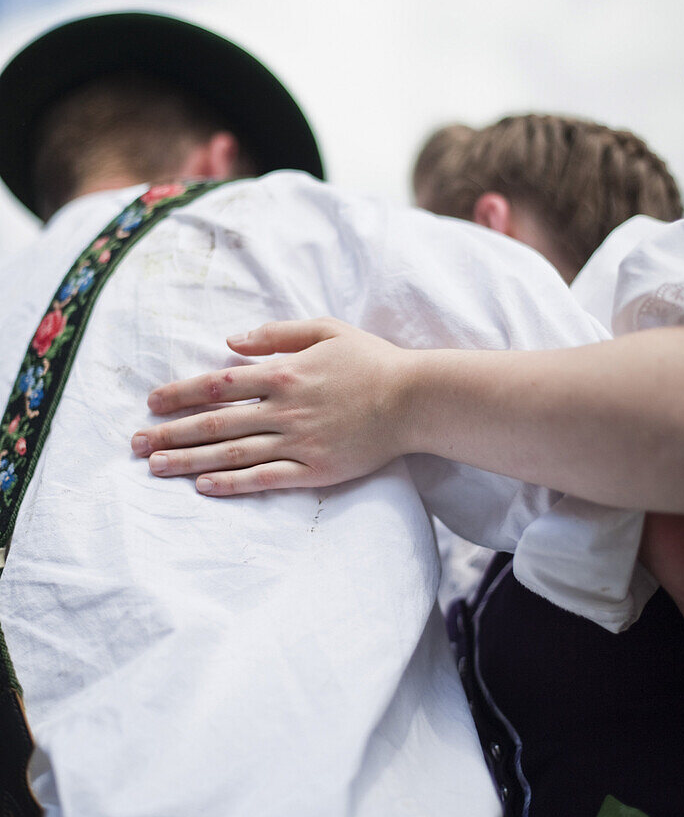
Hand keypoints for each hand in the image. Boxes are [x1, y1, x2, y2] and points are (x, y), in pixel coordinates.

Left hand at [131, 318, 412, 495]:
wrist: (414, 399)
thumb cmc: (371, 360)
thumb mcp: (325, 330)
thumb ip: (276, 334)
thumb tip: (230, 340)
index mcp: (284, 372)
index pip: (218, 384)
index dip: (181, 393)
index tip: (151, 403)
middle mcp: (283, 408)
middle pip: (215, 422)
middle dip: (170, 432)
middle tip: (136, 444)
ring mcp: (298, 441)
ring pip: (232, 453)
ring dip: (189, 460)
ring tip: (155, 467)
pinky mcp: (315, 469)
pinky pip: (266, 478)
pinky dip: (233, 483)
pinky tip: (204, 486)